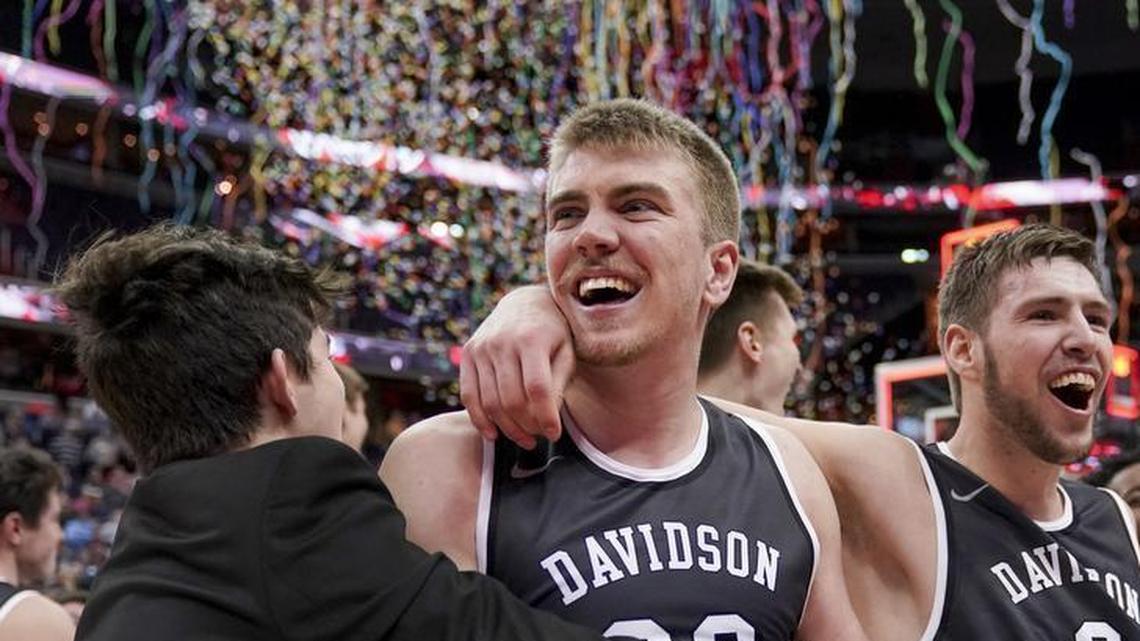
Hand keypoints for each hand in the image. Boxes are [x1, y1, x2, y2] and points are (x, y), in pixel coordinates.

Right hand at [460, 285, 573, 448]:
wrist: (525, 304)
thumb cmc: (553, 334)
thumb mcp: (566, 352)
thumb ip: (558, 384)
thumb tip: (547, 420)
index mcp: (532, 339)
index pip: (537, 389)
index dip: (546, 417)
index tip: (554, 434)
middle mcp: (502, 341)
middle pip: (511, 399)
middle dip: (527, 426)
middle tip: (540, 437)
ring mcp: (482, 347)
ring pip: (490, 402)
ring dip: (507, 428)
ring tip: (525, 438)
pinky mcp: (468, 353)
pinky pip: (469, 395)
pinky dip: (479, 420)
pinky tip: (493, 434)